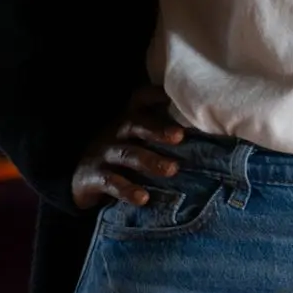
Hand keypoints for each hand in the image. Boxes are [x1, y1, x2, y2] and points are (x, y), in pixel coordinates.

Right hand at [71, 86, 184, 209]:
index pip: (141, 99)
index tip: (180, 94)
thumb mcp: (139, 140)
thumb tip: (210, 133)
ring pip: (127, 154)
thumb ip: (164, 132)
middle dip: (158, 129)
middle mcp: (116, 132)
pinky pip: (110, 182)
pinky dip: (127, 190)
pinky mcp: (93, 177)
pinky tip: (143, 198)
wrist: (82, 179)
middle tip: (180, 136)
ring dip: (150, 161)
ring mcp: (103, 153)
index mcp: (130, 119)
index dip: (158, 94)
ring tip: (172, 170)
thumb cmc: (123, 155)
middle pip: (136, 124)